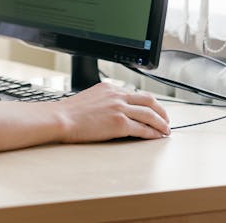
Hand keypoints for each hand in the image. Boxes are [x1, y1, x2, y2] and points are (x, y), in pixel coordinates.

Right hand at [56, 82, 170, 141]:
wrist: (61, 118)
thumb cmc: (69, 112)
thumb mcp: (89, 97)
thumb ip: (104, 99)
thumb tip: (113, 108)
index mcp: (109, 87)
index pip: (135, 93)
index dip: (147, 103)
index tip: (151, 109)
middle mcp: (117, 95)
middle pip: (149, 100)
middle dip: (161, 111)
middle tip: (165, 119)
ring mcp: (119, 109)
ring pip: (150, 114)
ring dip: (161, 123)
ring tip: (165, 130)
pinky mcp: (120, 124)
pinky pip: (143, 129)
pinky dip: (153, 133)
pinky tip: (156, 137)